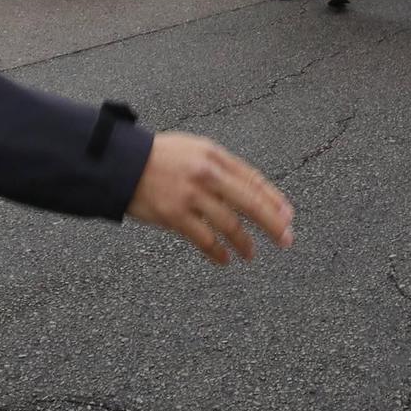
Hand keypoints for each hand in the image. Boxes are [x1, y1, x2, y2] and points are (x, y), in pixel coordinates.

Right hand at [126, 131, 294, 264]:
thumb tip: (249, 190)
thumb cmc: (158, 157)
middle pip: (249, 202)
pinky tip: (225, 260)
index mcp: (214, 155)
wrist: (122, 163)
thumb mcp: (194, 150)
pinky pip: (204, 239)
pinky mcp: (175, 215)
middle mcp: (206, 174)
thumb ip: (220, 167)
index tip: (288, 215)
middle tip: (286, 239)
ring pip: (229, 224)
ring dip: (244, 243)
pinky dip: (218, 252)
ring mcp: (191, 196)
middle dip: (272, 223)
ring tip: (251, 253)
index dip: (273, 199)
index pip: (252, 179)